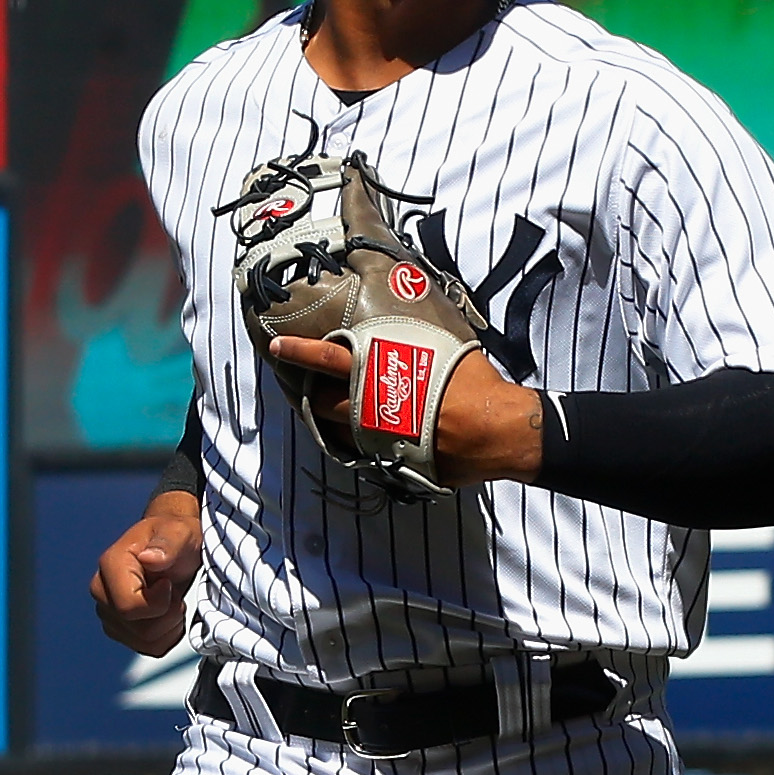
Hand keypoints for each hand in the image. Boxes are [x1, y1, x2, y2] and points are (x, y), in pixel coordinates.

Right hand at [91, 490, 199, 656]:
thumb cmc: (175, 537)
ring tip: (171, 601)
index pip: (129, 607)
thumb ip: (168, 544)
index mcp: (111, 565)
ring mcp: (108, 612)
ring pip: (144, 643)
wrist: (174, 547)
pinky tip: (169, 615)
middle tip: (174, 592)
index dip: (159, 603)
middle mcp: (102, 590)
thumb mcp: (180, 533)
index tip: (169, 584)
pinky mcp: (120, 629)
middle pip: (139, 629)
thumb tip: (150, 558)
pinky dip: (167, 637)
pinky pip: (149, 649)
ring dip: (169, 626)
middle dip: (168, 616)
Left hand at [264, 335, 543, 484]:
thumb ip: (411, 336)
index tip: (278, 347)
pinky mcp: (388, 461)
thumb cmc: (472, 382)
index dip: (299, 352)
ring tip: (326, 411)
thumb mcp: (440, 346)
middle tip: (305, 387)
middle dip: (309, 394)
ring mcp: (375, 437)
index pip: (326, 358)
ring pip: (334, 430)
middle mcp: (368, 406)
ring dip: (326, 420)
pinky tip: (358, 435)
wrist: (495, 429)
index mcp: (377, 372)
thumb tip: (406, 313)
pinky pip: (359, 452)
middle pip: (319, 401)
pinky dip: (353, 442)